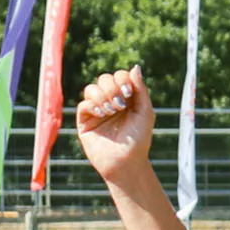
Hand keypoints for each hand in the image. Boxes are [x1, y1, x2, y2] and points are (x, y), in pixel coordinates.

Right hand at [76, 66, 155, 189]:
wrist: (126, 162)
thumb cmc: (139, 139)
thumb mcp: (145, 112)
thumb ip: (140, 90)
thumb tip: (135, 67)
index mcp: (127, 98)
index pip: (120, 76)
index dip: (123, 79)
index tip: (129, 93)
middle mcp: (111, 101)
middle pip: (104, 79)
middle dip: (112, 87)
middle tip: (120, 104)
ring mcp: (97, 110)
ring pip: (91, 88)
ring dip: (102, 96)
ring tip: (112, 110)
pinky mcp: (85, 121)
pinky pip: (83, 104)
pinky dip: (93, 105)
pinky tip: (102, 114)